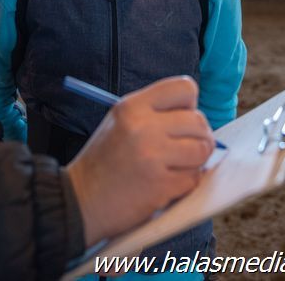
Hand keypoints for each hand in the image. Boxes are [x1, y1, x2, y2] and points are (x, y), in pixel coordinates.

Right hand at [66, 76, 213, 246]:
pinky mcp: (161, 184)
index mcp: (133, 106)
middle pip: (199, 120)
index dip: (190, 104)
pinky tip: (165, 183)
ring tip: (174, 165)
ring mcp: (153, 155)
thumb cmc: (104, 160)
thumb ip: (154, 113)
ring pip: (202, 149)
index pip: (184, 88)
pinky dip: (185, 183)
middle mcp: (143, 126)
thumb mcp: (121, 121)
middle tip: (183, 147)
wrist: (82, 198)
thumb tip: (196, 117)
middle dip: (198, 136)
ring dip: (195, 161)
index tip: (182, 117)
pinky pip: (194, 178)